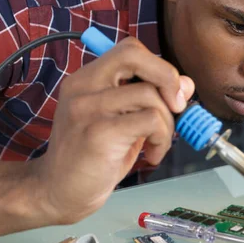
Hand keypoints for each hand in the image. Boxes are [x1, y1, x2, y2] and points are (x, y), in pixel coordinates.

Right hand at [30, 37, 194, 223]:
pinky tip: (151, 155)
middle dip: (168, 78)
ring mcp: (88, 108)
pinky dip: (162, 139)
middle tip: (176, 106)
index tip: (170, 93)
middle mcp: (83, 86)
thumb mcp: (124, 122)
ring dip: (167, 124)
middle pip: (135, 55)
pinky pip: (150, 120)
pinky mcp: (99, 132)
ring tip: (156, 145)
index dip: (158, 66)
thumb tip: (186, 84)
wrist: (57, 192)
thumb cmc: (92, 158)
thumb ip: (150, 100)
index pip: (129, 50)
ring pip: (150, 95)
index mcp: (87, 79)